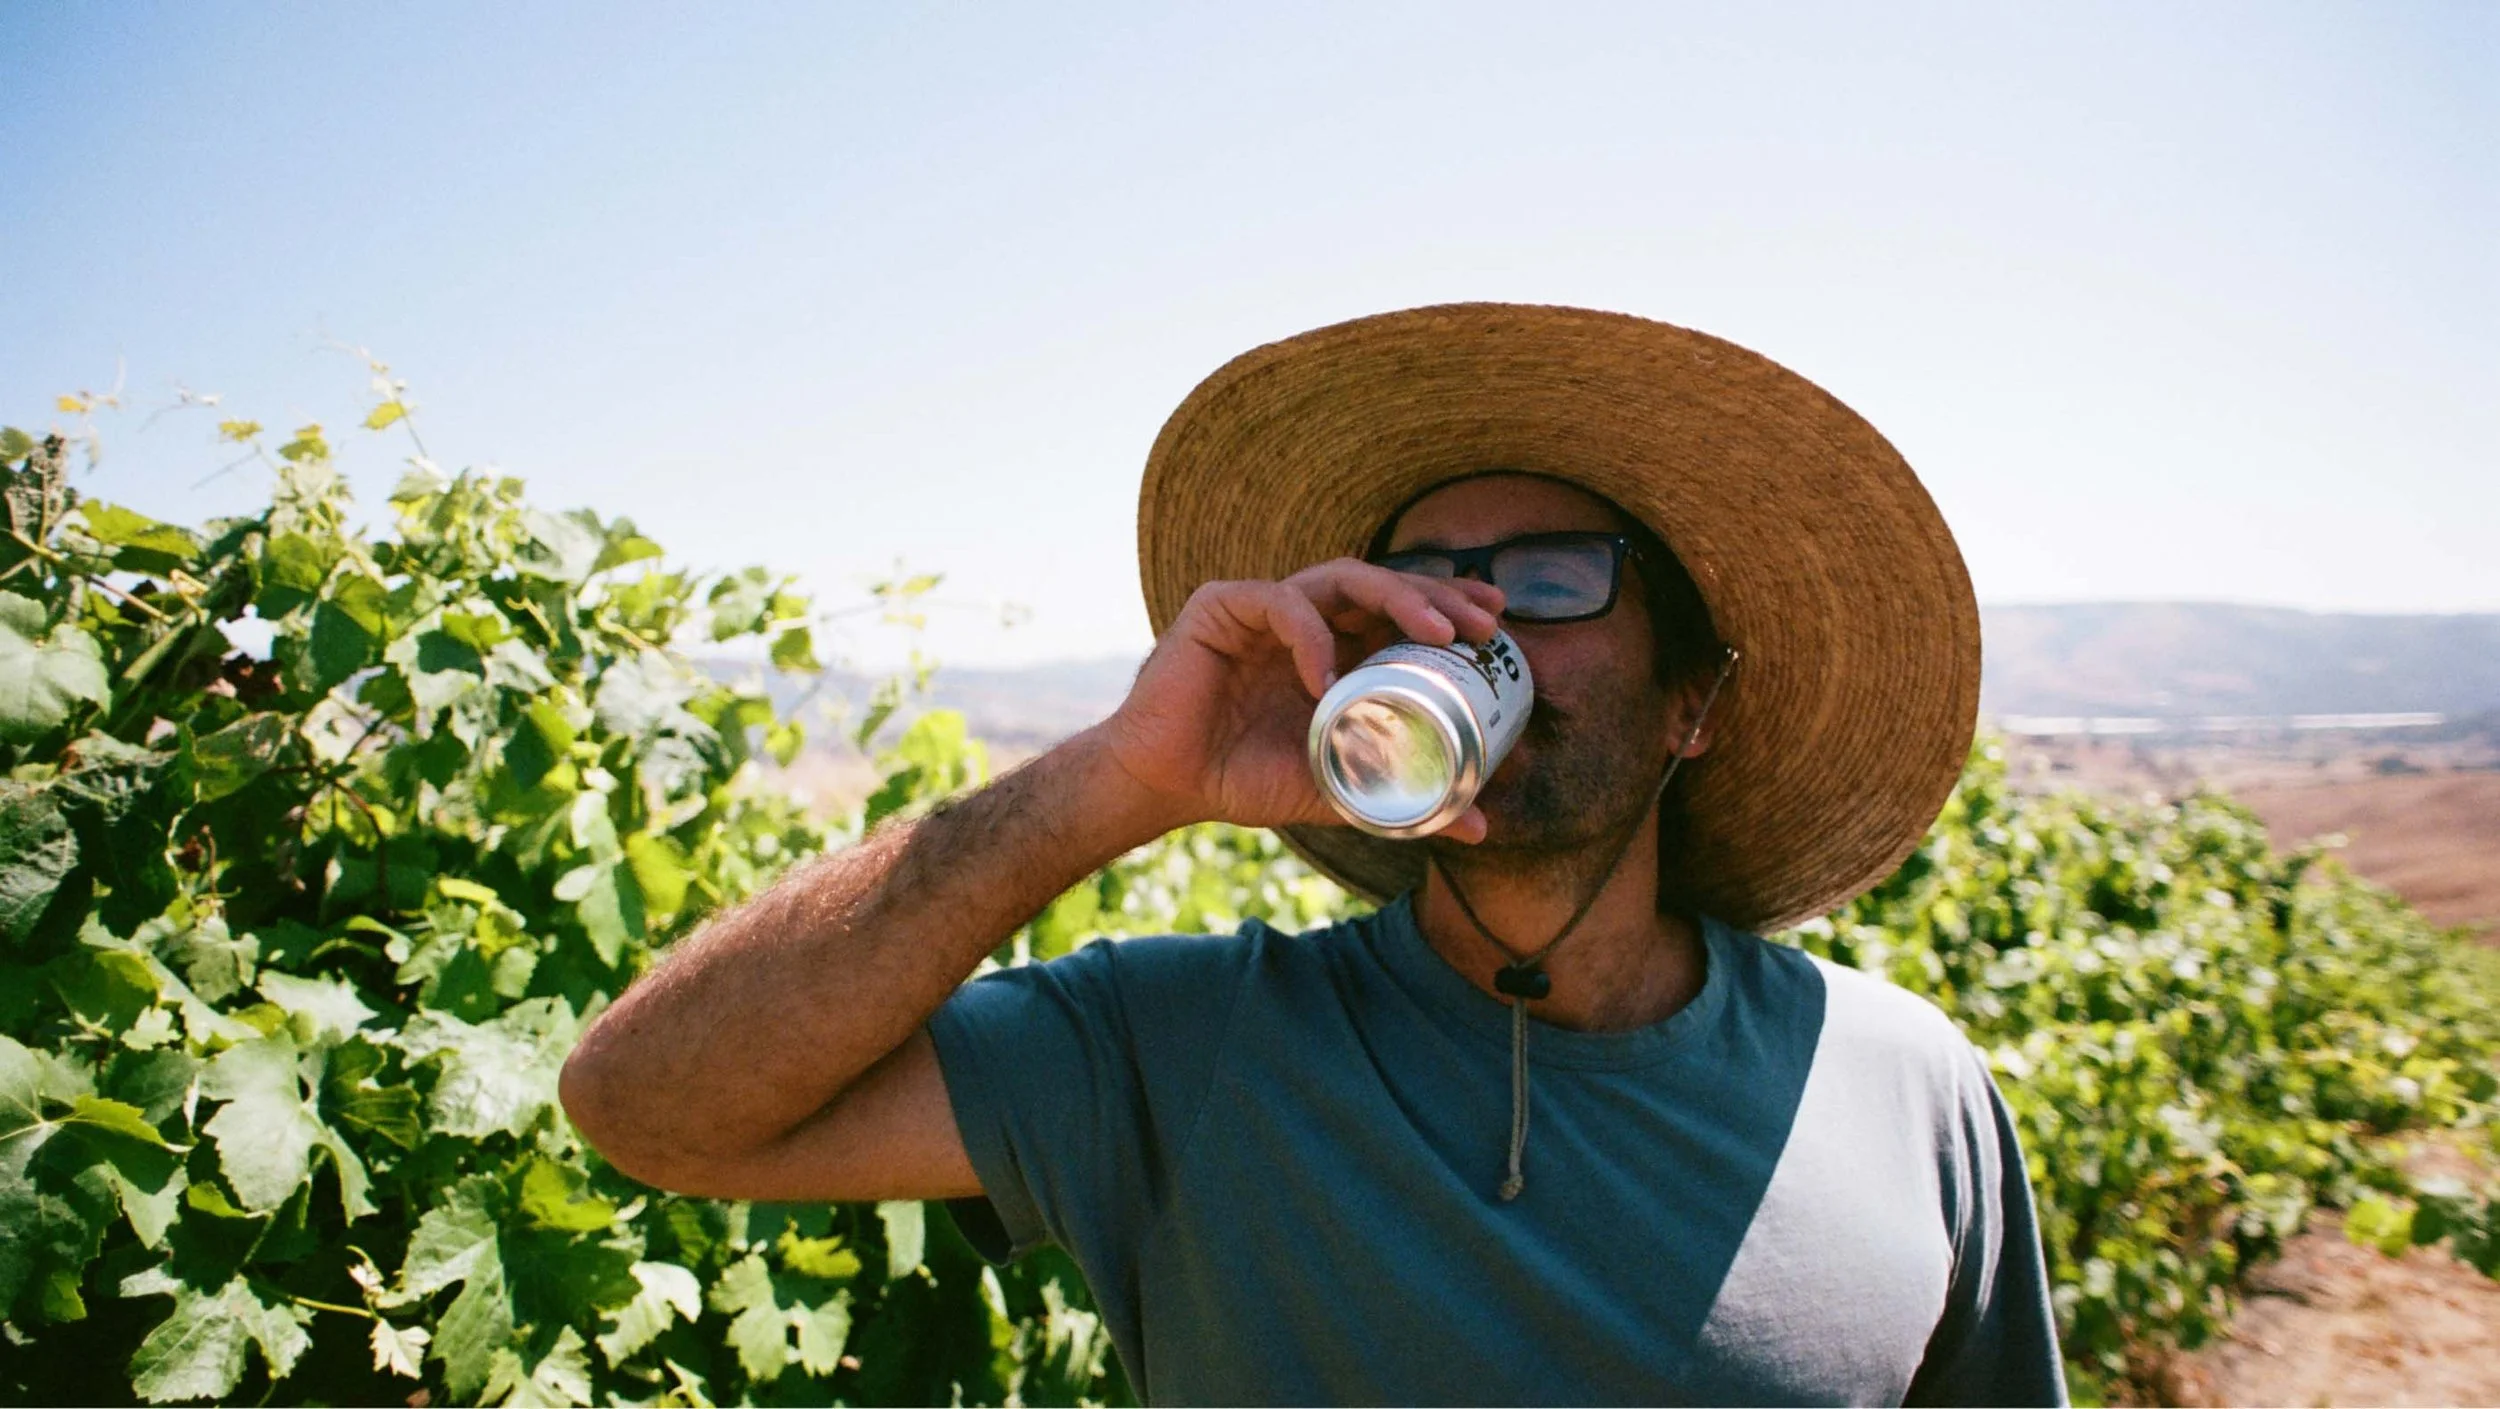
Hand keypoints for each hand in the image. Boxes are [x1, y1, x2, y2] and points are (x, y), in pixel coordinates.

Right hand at [1094, 559, 1505, 837]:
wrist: (1165, 785)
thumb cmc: (1243, 777)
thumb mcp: (1337, 788)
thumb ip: (1401, 796)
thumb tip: (1480, 825)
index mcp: (1334, 648)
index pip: (1400, 611)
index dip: (1448, 605)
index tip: (1496, 624)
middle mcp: (1306, 619)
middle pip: (1383, 584)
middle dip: (1439, 596)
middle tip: (1483, 626)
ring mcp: (1265, 607)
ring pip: (1342, 577)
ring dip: (1397, 597)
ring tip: (1436, 631)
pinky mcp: (1221, 607)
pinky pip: (1279, 605)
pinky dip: (1310, 637)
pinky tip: (1327, 677)